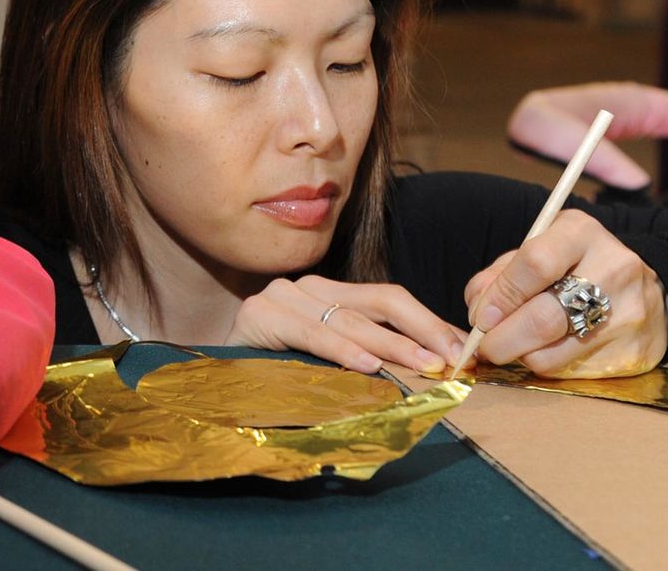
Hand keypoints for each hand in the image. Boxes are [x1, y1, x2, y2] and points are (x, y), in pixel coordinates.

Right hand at [226, 276, 467, 373]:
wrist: (207, 379)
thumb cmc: (270, 375)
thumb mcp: (326, 363)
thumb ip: (364, 356)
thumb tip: (425, 368)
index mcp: (329, 294)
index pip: (388, 299)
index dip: (427, 321)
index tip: (460, 349)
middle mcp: (307, 288)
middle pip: (378, 302)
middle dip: (421, 330)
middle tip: (451, 357)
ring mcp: (282, 296)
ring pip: (349, 318)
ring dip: (390, 344)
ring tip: (422, 365)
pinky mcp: (259, 314)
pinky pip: (311, 333)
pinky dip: (342, 350)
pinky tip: (367, 366)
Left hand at [463, 209, 667, 377]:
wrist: (651, 293)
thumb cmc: (576, 270)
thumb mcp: (539, 252)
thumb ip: (501, 276)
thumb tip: (478, 313)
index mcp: (581, 234)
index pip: (535, 263)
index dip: (500, 296)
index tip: (480, 317)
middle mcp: (613, 269)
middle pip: (542, 318)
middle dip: (500, 339)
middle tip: (485, 346)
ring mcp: (628, 314)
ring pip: (550, 354)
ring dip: (520, 356)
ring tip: (518, 345)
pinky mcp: (632, 353)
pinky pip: (569, 373)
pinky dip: (547, 365)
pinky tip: (550, 351)